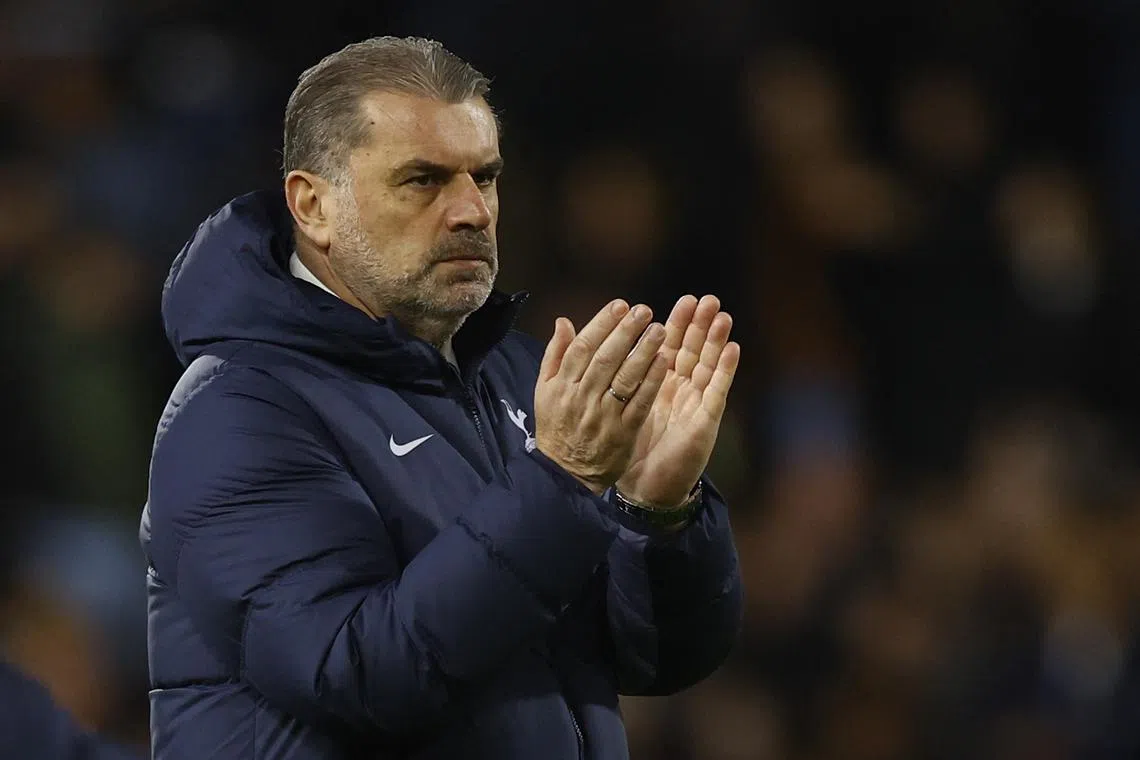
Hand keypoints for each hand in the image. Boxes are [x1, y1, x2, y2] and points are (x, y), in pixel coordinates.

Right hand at [534, 299, 668, 494]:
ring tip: (660, 330)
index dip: (602, 324)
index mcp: (562, 386)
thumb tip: (564, 321)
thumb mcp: (545, 391)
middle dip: (626, 332)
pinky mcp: (623, 433)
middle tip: (644, 311)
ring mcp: (603, 416)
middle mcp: (582, 398)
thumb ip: (555, 355)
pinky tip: (663, 362)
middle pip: (605, 359)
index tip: (620, 305)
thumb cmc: (556, 427)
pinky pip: (639, 403)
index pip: (583, 348)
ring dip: (643, 352)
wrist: (564, 474)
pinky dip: (650, 382)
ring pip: (624, 379)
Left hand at [615, 295, 739, 507]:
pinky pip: (717, 391)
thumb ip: (608, 376)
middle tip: (705, 298)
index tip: (681, 300)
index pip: (668, 346)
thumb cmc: (629, 448)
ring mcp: (695, 402)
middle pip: (692, 350)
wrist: (645, 486)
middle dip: (698, 324)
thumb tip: (592, 346)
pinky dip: (726, 370)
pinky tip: (733, 349)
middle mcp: (679, 389)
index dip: (675, 324)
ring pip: (708, 364)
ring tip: (721, 315)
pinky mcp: (705, 420)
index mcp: (657, 383)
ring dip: (716, 339)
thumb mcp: (614, 408)